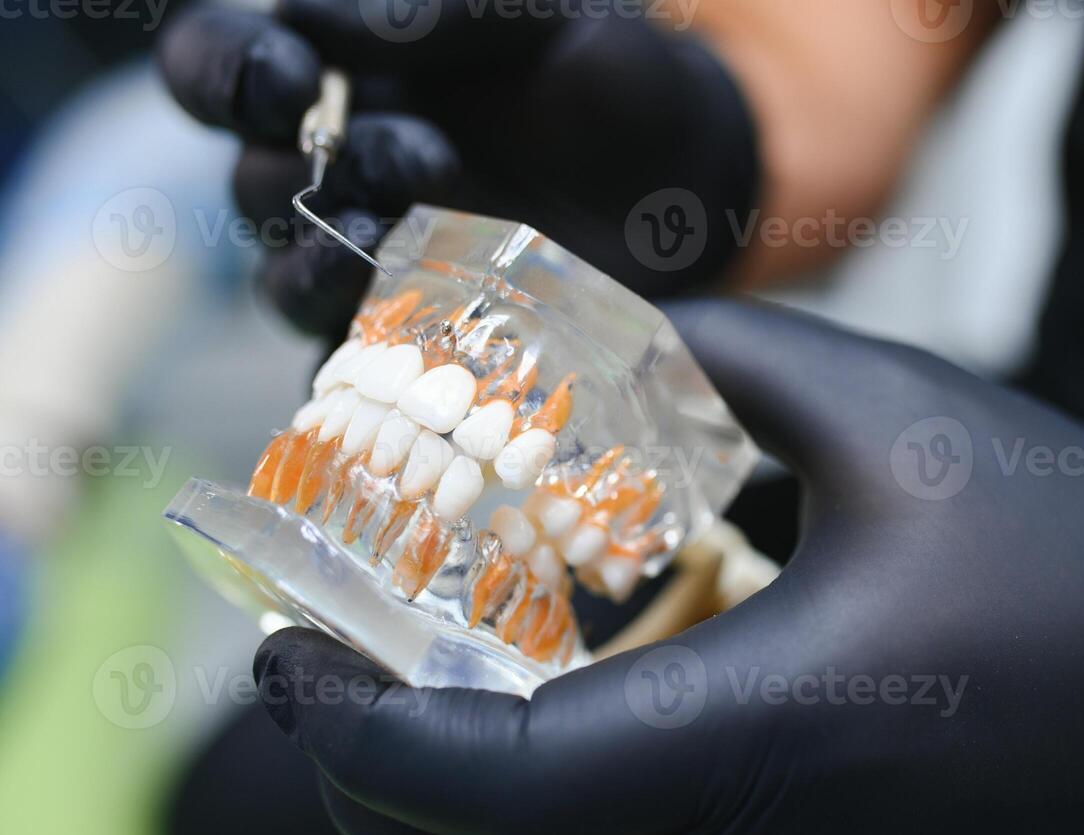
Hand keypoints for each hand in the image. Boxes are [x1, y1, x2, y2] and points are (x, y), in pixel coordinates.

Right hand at [157, 0, 757, 335]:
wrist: (691, 179)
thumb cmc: (610, 79)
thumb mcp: (540, 19)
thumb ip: (437, 12)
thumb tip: (311, 20)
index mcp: (341, 78)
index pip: (217, 68)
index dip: (222, 76)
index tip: (292, 79)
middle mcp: (340, 173)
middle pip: (248, 188)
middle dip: (301, 175)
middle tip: (418, 156)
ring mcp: (380, 268)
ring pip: (285, 284)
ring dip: (318, 266)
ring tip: (390, 242)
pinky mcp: (423, 346)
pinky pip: (355, 374)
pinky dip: (361, 365)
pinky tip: (410, 346)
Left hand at [253, 300, 1083, 834]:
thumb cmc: (1060, 532)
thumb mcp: (889, 406)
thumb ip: (713, 356)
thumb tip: (580, 341)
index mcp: (789, 724)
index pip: (512, 792)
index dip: (367, 738)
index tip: (295, 655)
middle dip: (375, 803)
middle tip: (324, 690)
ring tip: (405, 743)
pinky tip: (532, 794)